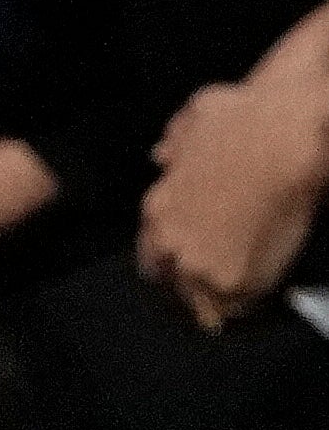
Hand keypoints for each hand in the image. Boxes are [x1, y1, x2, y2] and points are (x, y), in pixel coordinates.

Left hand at [148, 47, 328, 329]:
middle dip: (185, 288)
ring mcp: (199, 265)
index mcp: (155, 209)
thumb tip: (161, 156)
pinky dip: (243, 306)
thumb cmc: (237, 121)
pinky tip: (253, 301)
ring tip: (230, 308)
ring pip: (200, 302)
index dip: (167, 261)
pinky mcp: (234, 282)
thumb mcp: (189, 124)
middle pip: (169, 281)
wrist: (279, 141)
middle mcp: (169, 242)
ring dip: (214, 302)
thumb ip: (173, 146)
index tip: (180, 269)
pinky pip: (235, 308)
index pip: (150, 252)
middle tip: (207, 295)